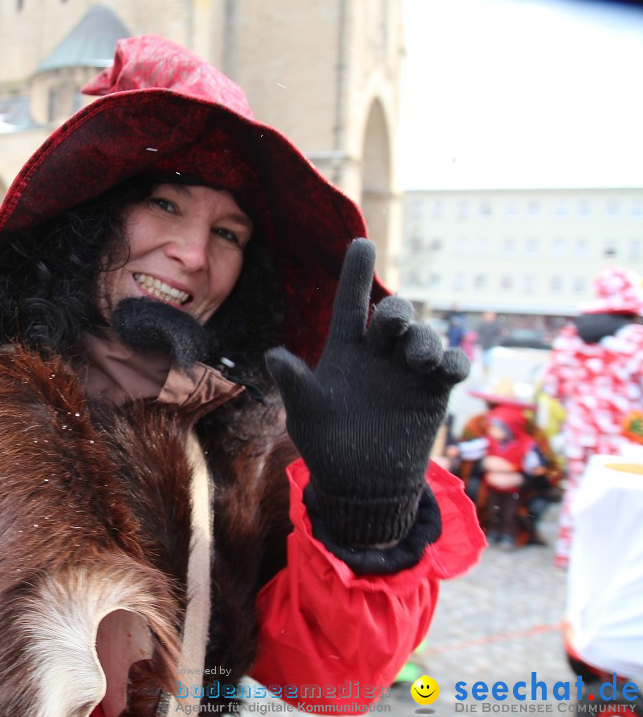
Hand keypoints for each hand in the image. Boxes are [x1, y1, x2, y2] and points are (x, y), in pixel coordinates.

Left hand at [265, 239, 468, 546]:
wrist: (362, 483)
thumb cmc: (328, 445)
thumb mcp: (307, 413)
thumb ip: (296, 383)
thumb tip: (273, 355)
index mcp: (345, 349)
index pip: (351, 303)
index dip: (355, 273)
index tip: (360, 243)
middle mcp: (378, 353)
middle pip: (394, 315)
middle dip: (397, 312)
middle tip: (390, 324)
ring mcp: (407, 370)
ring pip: (423, 337)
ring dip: (423, 339)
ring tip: (417, 359)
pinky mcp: (434, 391)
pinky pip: (451, 366)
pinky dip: (452, 362)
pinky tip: (447, 370)